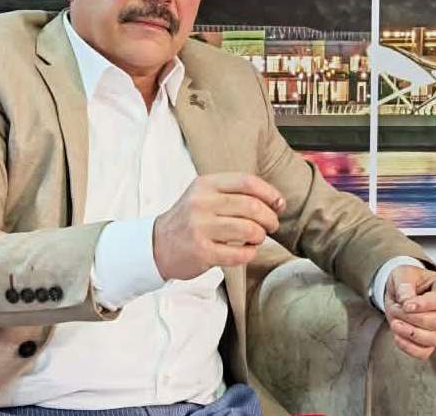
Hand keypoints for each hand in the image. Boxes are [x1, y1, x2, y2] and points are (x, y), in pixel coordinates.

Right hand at [153, 173, 285, 280]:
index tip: (278, 204)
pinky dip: (250, 253)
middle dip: (269, 218)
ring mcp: (200, 228)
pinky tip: (247, 252)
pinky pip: (238, 254)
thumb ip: (234, 194)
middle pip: (251, 206)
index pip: (246, 181)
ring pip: (248, 229)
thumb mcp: (204, 195)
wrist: (157, 245)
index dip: (269, 193)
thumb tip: (276, 201)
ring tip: (257, 239)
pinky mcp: (201, 252)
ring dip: (260, 236)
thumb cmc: (188, 220)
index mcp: (205, 185)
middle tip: (271, 225)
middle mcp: (201, 203)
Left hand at [384, 265, 435, 359]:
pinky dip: (409, 348)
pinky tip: (397, 336)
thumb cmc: (406, 280)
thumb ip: (404, 284)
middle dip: (412, 318)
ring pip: (433, 339)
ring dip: (409, 333)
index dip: (423, 305)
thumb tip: (406, 301)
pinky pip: (424, 352)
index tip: (405, 305)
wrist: (400, 292)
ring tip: (395, 322)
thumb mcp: (402, 273)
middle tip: (396, 309)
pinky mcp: (431, 340)